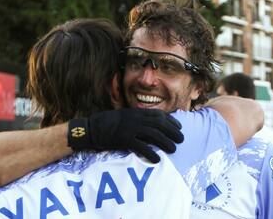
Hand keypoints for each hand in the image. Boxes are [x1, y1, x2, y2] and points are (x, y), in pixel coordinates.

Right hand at [67, 108, 183, 162]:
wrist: (90, 128)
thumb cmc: (106, 123)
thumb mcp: (124, 115)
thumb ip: (137, 118)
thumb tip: (151, 124)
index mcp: (135, 112)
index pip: (158, 114)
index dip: (171, 121)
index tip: (179, 127)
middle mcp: (135, 118)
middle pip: (159, 124)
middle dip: (173, 131)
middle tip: (182, 139)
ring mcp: (130, 128)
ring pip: (154, 135)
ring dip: (166, 142)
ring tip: (174, 149)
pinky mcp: (124, 139)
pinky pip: (141, 147)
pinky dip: (151, 154)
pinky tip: (157, 160)